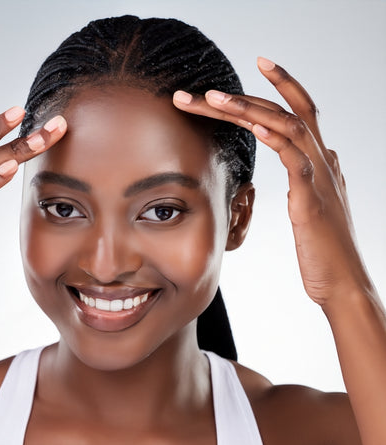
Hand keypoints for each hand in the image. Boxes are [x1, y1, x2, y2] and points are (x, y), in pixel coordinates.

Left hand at [173, 58, 370, 308]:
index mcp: (316, 162)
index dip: (280, 84)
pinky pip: (296, 161)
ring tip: (214, 98)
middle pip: (281, 113)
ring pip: (287, 127)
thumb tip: (325, 154)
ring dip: (249, 109)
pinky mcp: (312, 200)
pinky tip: (256, 126)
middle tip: (202, 91)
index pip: (297, 111)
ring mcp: (319, 178)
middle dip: (240, 98)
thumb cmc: (323, 248)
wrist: (341, 282)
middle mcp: (320, 161)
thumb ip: (316, 176)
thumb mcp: (317, 203)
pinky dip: (277, 140)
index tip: (257, 63)